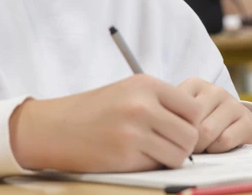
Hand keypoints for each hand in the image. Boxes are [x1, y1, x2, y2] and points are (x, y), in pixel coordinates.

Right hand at [9, 74, 199, 171]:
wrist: (55, 127)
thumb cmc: (93, 110)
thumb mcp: (127, 91)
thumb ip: (159, 101)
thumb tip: (196, 122)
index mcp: (146, 84)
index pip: (193, 108)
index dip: (190, 122)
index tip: (177, 128)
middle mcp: (143, 105)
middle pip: (191, 134)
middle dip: (183, 144)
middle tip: (167, 145)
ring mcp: (134, 131)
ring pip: (179, 154)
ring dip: (170, 158)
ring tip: (151, 152)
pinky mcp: (125, 156)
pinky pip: (157, 166)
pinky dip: (152, 166)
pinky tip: (134, 157)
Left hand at [178, 77, 251, 152]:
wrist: (237, 125)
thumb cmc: (202, 121)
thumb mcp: (185, 113)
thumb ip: (171, 116)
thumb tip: (156, 132)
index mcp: (194, 84)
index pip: (175, 107)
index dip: (172, 127)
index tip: (172, 135)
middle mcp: (215, 90)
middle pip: (192, 121)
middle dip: (186, 140)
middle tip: (185, 147)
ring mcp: (233, 103)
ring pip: (208, 131)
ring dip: (201, 146)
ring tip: (200, 148)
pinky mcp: (247, 120)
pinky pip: (225, 140)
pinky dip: (216, 150)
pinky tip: (215, 148)